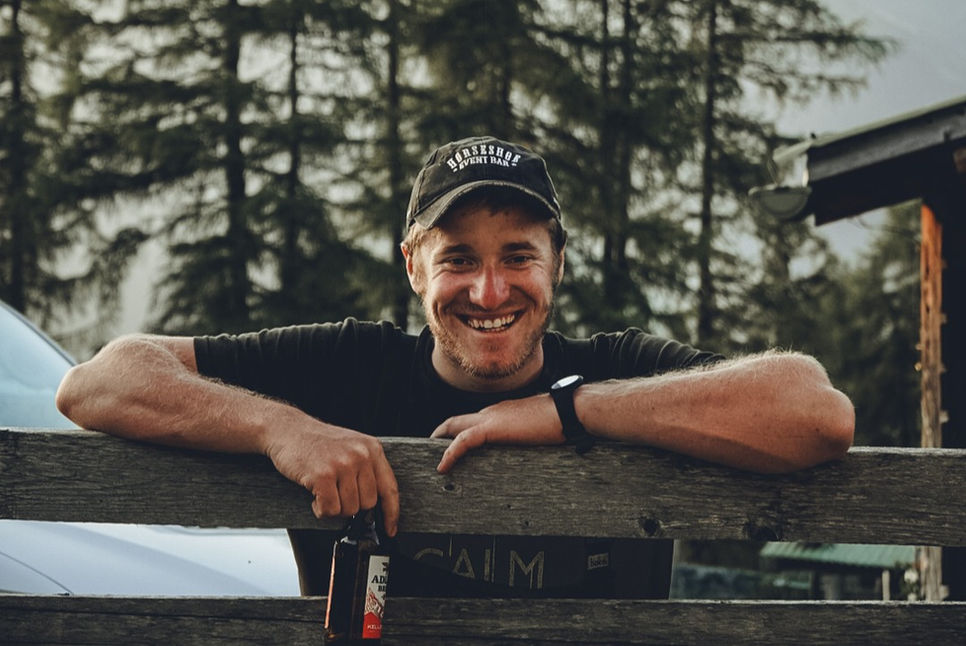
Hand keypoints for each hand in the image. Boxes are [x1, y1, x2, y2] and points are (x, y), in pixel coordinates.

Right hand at [264, 422, 399, 535]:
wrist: (287, 429)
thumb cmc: (317, 441)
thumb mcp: (351, 446)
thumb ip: (366, 470)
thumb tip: (376, 504)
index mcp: (372, 449)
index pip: (389, 488)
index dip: (391, 513)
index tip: (390, 529)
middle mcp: (361, 455)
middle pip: (368, 504)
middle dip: (350, 505)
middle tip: (335, 493)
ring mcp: (343, 465)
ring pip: (349, 509)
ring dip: (333, 507)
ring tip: (323, 490)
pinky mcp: (323, 475)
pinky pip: (330, 510)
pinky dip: (320, 509)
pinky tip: (314, 495)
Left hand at [431, 394, 563, 472]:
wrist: (567, 411)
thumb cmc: (560, 420)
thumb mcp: (537, 428)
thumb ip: (525, 435)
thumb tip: (527, 447)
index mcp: (502, 412)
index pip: (474, 421)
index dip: (460, 432)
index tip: (452, 444)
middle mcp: (492, 411)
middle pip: (458, 421)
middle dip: (442, 433)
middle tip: (431, 449)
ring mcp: (490, 417)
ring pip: (454, 427)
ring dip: (440, 441)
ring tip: (433, 461)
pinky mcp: (491, 428)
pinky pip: (463, 441)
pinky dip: (450, 453)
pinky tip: (443, 467)